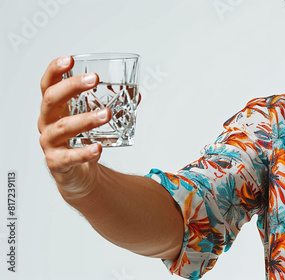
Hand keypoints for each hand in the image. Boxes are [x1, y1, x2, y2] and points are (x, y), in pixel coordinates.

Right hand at [38, 56, 110, 195]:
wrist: (80, 176)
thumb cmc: (83, 142)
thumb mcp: (95, 121)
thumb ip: (113, 106)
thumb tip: (135, 95)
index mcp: (55, 109)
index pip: (48, 85)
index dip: (55, 71)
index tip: (69, 59)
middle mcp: (47, 123)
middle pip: (51, 100)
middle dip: (72, 87)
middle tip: (94, 80)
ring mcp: (50, 143)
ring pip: (61, 128)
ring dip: (85, 120)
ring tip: (106, 115)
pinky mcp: (57, 163)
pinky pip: (68, 157)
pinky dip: (84, 152)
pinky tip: (98, 148)